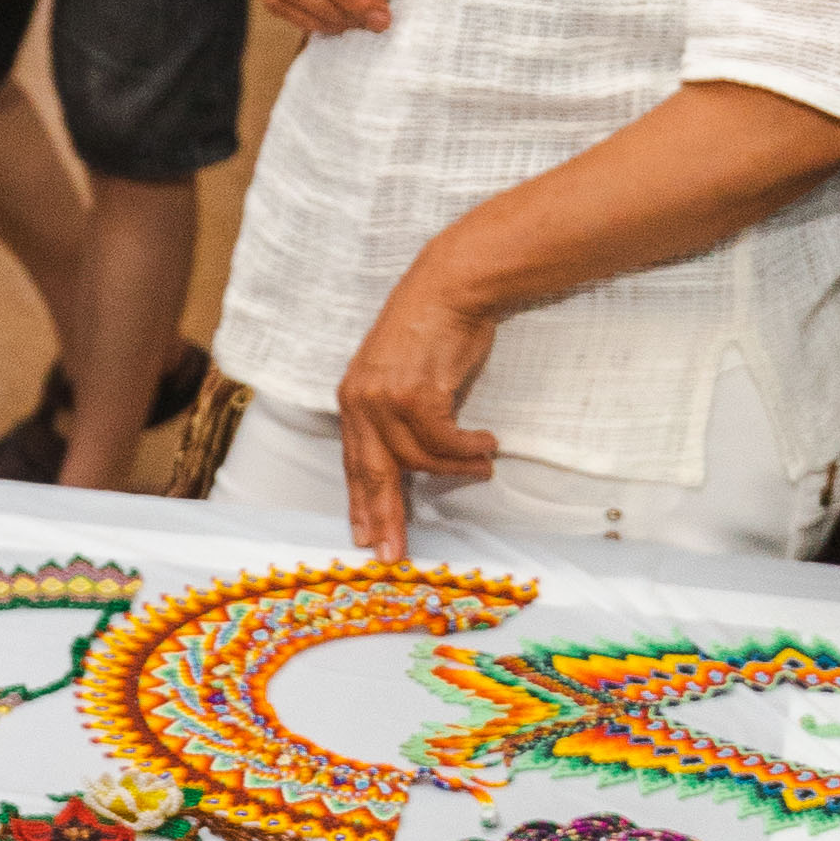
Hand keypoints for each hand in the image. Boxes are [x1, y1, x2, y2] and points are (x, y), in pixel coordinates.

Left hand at [336, 246, 506, 550]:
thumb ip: (398, 418)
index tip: (364, 536)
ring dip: (455, 467)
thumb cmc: (433, 329)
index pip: (354, 462)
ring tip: (481, 465)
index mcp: (352, 401)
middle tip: (393, 553)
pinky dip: (468, 448)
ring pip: (418, 459)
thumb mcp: (402, 376)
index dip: (360, 502)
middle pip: (372, 473)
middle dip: (384, 517)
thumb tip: (416, 464)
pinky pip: (444, 441)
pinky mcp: (414, 394)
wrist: (449, 287)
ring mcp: (384, 398)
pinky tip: (486, 443)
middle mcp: (360, 402)